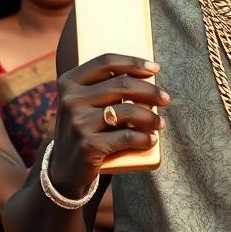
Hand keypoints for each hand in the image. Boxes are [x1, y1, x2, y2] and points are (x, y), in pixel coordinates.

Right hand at [49, 54, 169, 194]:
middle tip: (165, 99)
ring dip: (151, 117)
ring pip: (128, 111)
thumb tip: (147, 76)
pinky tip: (152, 139)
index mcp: (69, 83)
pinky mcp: (89, 146)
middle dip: (151, 91)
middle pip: (122, 85)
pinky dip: (145, 138)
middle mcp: (71, 100)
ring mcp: (78, 123)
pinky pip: (127, 137)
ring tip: (160, 123)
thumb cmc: (84, 130)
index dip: (134, 62)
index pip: (106, 62)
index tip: (155, 69)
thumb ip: (103, 88)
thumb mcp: (83, 104)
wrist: (64, 169)